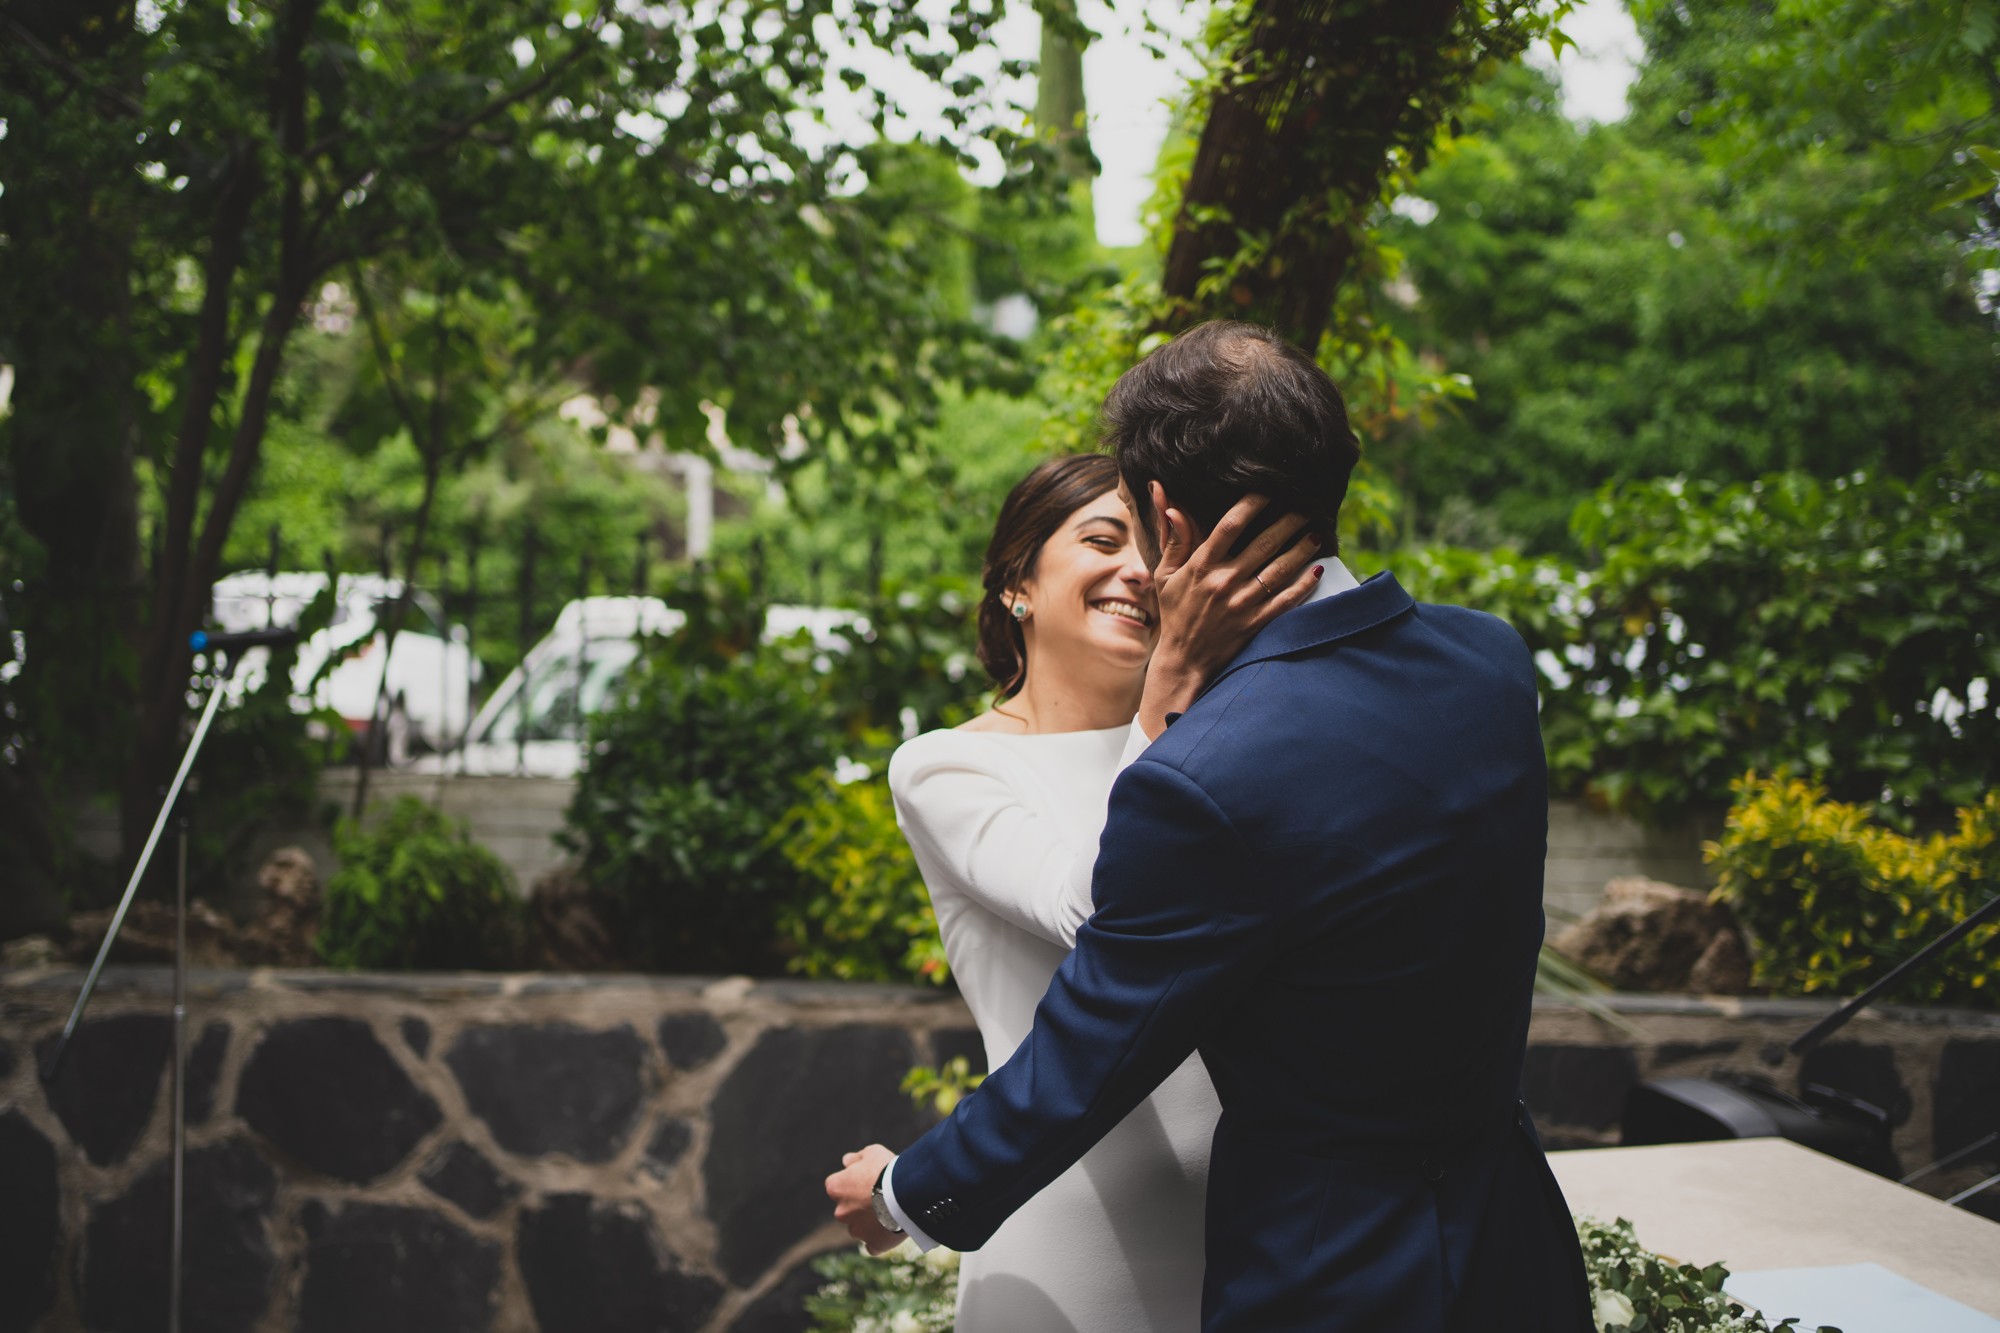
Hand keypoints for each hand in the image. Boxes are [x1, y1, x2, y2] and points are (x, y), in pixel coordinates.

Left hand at [825, 1144, 904, 1254]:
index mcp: (836, 1188)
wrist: (907, 1193)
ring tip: (891, 1211)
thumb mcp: (872, 1152)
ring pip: (859, 1228)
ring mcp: (857, 1231)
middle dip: (860, 1204)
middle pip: (847, 1209)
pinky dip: (880, 1239)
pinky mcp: (873, 1244)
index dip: (852, 1181)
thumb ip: (857, 1158)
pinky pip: (873, 1245)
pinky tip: (892, 1230)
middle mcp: (841, 1212)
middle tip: (881, 1195)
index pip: (836, 1185)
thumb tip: (847, 1161)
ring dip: (870, 1222)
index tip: (867, 1179)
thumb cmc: (887, 1169)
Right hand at [1138, 491, 1323, 738]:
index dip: (1252, 505)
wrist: (1184, 661)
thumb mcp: (1166, 575)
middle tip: (1307, 507)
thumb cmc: (1176, 612)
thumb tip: (1173, 506)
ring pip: (1279, 570)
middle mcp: (1224, 582)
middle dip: (1288, 522)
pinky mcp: (1255, 623)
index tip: (1269, 490)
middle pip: (1263, 544)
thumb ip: (1174, 540)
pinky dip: (1303, 585)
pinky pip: (1285, 600)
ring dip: (1301, 550)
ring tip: (1316, 534)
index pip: (1230, 526)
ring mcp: (1242, 604)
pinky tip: (1316, 571)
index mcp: (1201, 566)